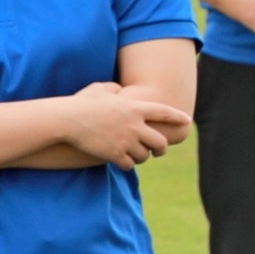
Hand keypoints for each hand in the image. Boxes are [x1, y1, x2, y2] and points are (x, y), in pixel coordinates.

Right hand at [58, 82, 191, 166]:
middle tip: (158, 151)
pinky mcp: (115, 154)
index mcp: (135, 108)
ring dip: (141, 157)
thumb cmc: (81, 102)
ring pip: (144, 155)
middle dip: (161, 148)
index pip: (164, 113)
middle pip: (160, 142)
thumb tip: (120, 90)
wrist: (67, 120)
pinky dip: (126, 164)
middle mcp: (135, 126)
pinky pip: (129, 164)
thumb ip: (115, 89)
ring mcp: (126, 141)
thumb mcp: (100, 89)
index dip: (178, 117)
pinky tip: (120, 161)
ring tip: (134, 156)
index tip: (187, 122)